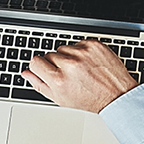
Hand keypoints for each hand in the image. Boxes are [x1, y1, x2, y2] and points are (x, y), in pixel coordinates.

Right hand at [21, 41, 137, 112]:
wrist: (117, 95)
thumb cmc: (91, 100)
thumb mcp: (61, 99)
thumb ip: (40, 85)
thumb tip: (26, 73)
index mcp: (59, 80)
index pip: (35, 62)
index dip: (40, 67)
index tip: (46, 70)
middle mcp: (70, 65)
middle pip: (49, 54)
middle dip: (56, 64)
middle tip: (68, 75)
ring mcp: (83, 53)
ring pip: (63, 48)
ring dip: (68, 57)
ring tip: (80, 70)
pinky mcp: (94, 45)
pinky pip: (78, 43)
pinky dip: (81, 52)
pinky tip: (88, 63)